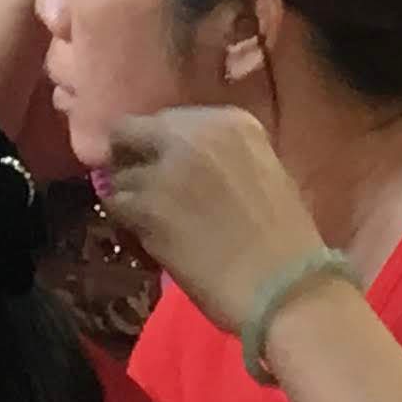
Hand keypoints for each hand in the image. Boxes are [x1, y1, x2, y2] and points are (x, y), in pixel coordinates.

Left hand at [95, 104, 332, 333]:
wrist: (281, 281)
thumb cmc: (284, 235)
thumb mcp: (261, 170)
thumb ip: (220, 155)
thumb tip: (180, 162)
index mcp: (229, 122)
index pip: (169, 119)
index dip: (158, 144)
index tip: (160, 163)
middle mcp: (192, 134)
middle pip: (131, 132)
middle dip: (129, 156)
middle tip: (136, 184)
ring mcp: (166, 170)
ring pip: (120, 174)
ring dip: (128, 194)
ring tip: (143, 217)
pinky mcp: (146, 208)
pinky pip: (117, 206)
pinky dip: (125, 221)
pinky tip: (143, 237)